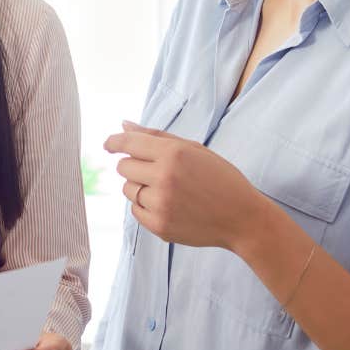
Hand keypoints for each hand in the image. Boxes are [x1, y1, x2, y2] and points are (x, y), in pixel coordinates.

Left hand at [105, 121, 270, 252]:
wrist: (242, 217)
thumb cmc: (220, 178)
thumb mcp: (194, 149)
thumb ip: (156, 136)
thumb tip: (123, 124)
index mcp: (173, 153)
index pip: (128, 143)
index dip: (113, 142)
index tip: (108, 145)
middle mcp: (164, 177)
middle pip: (123, 167)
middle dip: (134, 166)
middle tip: (156, 171)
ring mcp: (161, 204)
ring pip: (127, 189)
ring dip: (140, 187)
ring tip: (167, 189)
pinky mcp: (159, 225)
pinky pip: (135, 211)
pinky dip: (146, 206)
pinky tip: (169, 205)